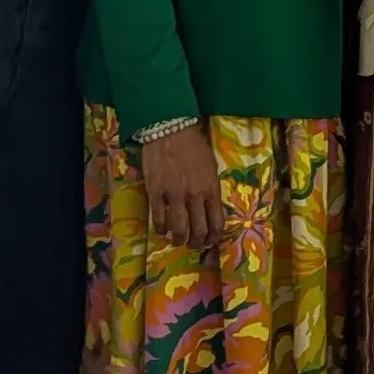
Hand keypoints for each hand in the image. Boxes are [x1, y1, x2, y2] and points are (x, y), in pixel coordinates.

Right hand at [143, 121, 224, 244]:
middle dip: (196, 243)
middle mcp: (195, 196)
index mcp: (211, 189)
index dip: (213, 237)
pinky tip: (161, 230)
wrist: (171, 129)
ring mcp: (175, 195)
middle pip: (198, 230)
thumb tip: (209, 208)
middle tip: (192, 244)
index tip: (209, 242)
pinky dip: (161, 229)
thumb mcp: (210, 167)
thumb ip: (210, 189)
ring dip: (179, 239)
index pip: (217, 222)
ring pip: (179, 229)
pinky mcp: (156, 192)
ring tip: (177, 240)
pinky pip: (159, 219)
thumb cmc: (194, 145)